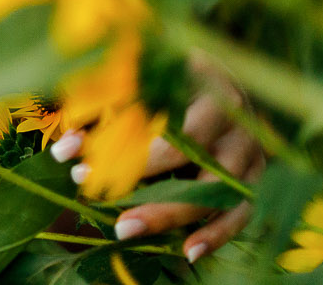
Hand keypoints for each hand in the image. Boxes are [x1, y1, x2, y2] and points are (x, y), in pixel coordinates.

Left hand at [54, 70, 263, 267]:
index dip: (115, 130)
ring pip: (216, 187)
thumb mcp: (138, 71)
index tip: (68, 150)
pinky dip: (217, 233)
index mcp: (199, 74)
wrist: (222, 82)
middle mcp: (232, 111)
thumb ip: (103, 97)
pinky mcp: (256, 175)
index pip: (157, 103)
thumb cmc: (167, 75)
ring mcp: (248, 146)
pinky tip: (189, 250)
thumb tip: (67, 143)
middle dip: (136, 171)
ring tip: (125, 228)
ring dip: (168, 211)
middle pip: (190, 148)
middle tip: (86, 185)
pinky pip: (242, 211)